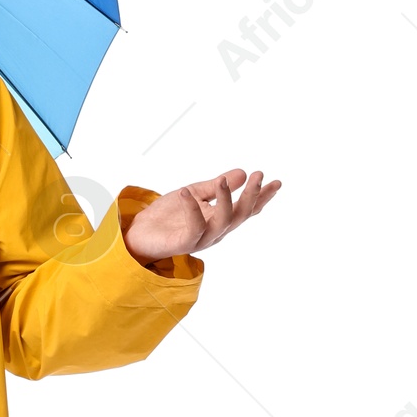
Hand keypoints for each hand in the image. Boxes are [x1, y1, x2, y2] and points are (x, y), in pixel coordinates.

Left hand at [121, 170, 280, 262]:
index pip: (246, 209)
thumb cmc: (167, 216)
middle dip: (252, 195)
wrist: (139, 233)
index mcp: (219, 219)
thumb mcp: (194, 194)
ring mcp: (201, 239)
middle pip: (241, 215)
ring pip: (223, 222)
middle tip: (258, 175)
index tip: (276, 182)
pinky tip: (186, 191)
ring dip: (227, 200)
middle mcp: (215, 231)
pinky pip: (194, 227)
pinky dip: (192, 208)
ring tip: (223, 181)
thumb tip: (241, 172)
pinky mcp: (184, 243)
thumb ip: (215, 186)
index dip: (262, 197)